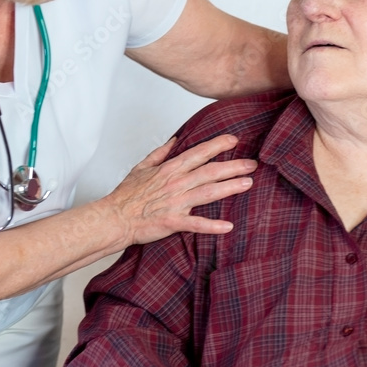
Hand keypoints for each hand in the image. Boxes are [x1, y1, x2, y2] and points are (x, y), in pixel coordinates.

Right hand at [105, 134, 256, 245]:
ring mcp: (175, 203)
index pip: (198, 153)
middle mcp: (175, 184)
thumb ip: (160, 152)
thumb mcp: (142, 167)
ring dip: (229, 187)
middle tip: (252, 164)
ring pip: (207, 193)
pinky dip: (212, 226)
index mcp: (169, 169)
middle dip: (233, 166)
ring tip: (248, 183)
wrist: (114, 218)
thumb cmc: (126, 195)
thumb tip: (175, 139)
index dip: (217, 145)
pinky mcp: (172, 222)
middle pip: (209, 171)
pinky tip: (228, 226)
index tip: (234, 139)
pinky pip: (196, 224)